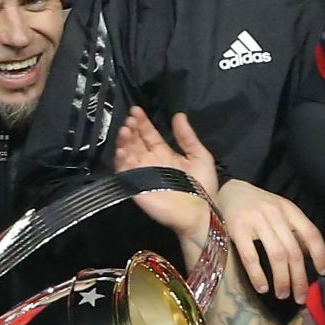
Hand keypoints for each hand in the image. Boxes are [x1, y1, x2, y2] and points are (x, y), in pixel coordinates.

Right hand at [113, 107, 215, 239]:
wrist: (200, 213)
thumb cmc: (203, 187)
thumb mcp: (200, 156)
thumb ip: (187, 137)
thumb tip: (179, 115)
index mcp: (164, 153)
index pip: (149, 134)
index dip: (143, 122)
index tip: (137, 110)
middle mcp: (150, 161)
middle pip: (136, 142)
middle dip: (131, 129)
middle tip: (130, 119)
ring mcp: (142, 174)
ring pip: (127, 154)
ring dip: (124, 141)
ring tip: (125, 130)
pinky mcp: (136, 187)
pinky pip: (125, 172)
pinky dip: (121, 160)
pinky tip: (122, 150)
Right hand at [216, 179, 324, 303]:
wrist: (228, 190)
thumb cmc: (258, 205)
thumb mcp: (279, 210)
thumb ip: (293, 229)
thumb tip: (310, 257)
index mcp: (288, 209)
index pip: (311, 233)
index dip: (320, 254)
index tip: (324, 273)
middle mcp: (275, 213)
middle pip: (294, 250)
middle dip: (300, 278)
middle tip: (301, 297)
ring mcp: (255, 221)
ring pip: (276, 255)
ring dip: (282, 279)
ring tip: (283, 295)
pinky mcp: (237, 229)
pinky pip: (251, 257)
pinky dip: (258, 275)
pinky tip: (262, 288)